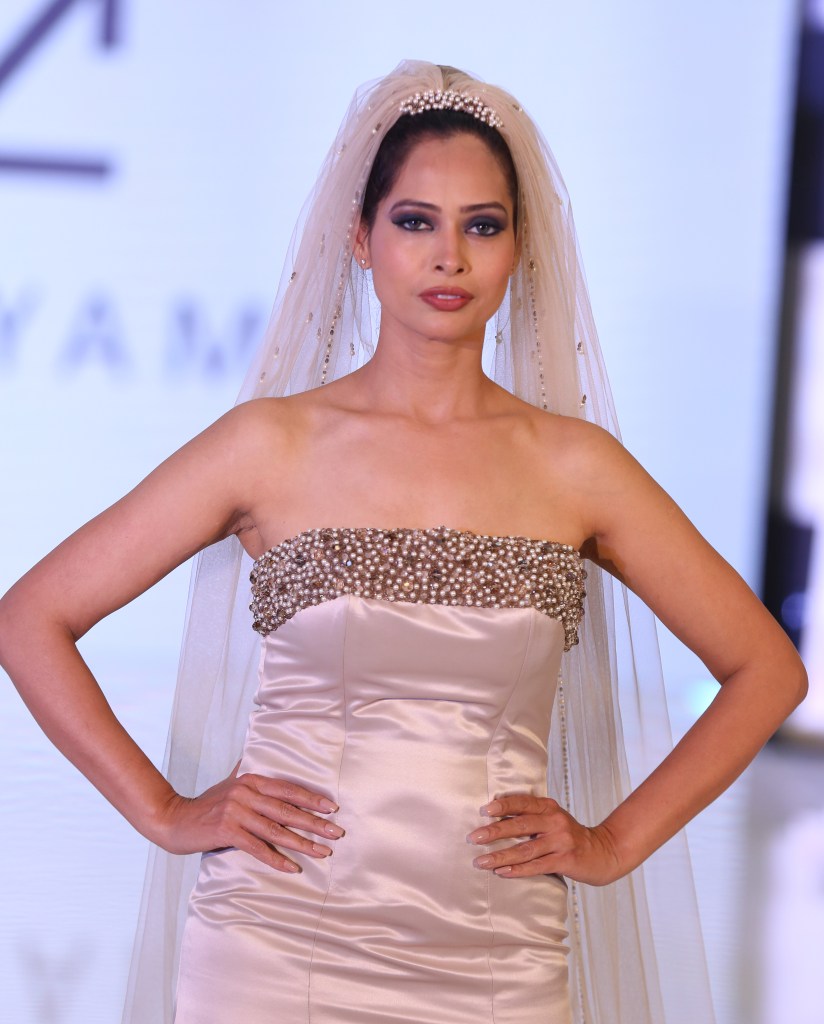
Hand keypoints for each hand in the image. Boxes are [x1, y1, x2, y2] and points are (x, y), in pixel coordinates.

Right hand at [156, 765, 343, 872]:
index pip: (288, 789)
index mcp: (250, 780)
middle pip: (287, 809)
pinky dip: (276, 859)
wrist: (173, 819)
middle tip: (336, 832)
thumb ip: (244, 773)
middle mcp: (246, 793)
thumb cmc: (205, 805)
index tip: (332, 807)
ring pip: (276, 830)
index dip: (311, 798)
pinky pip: (257, 847)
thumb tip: (254, 754)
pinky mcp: (227, 831)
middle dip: (315, 822)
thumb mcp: (229, 784)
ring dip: (302, 843)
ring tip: (322, 852)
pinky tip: (292, 867)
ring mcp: (236, 812)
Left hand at [467, 794, 621, 885]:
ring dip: (500, 856)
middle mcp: (554, 821)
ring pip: (525, 849)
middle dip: (494, 832)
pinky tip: (501, 872)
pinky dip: (517, 870)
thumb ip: (531, 816)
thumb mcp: (553, 819)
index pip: (522, 803)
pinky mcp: (565, 860)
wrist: (602, 852)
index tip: (483, 810)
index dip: (502, 806)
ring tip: (480, 861)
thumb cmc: (569, 836)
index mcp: (549, 807)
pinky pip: (536, 866)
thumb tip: (494, 819)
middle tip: (473, 838)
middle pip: (520, 825)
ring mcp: (561, 841)